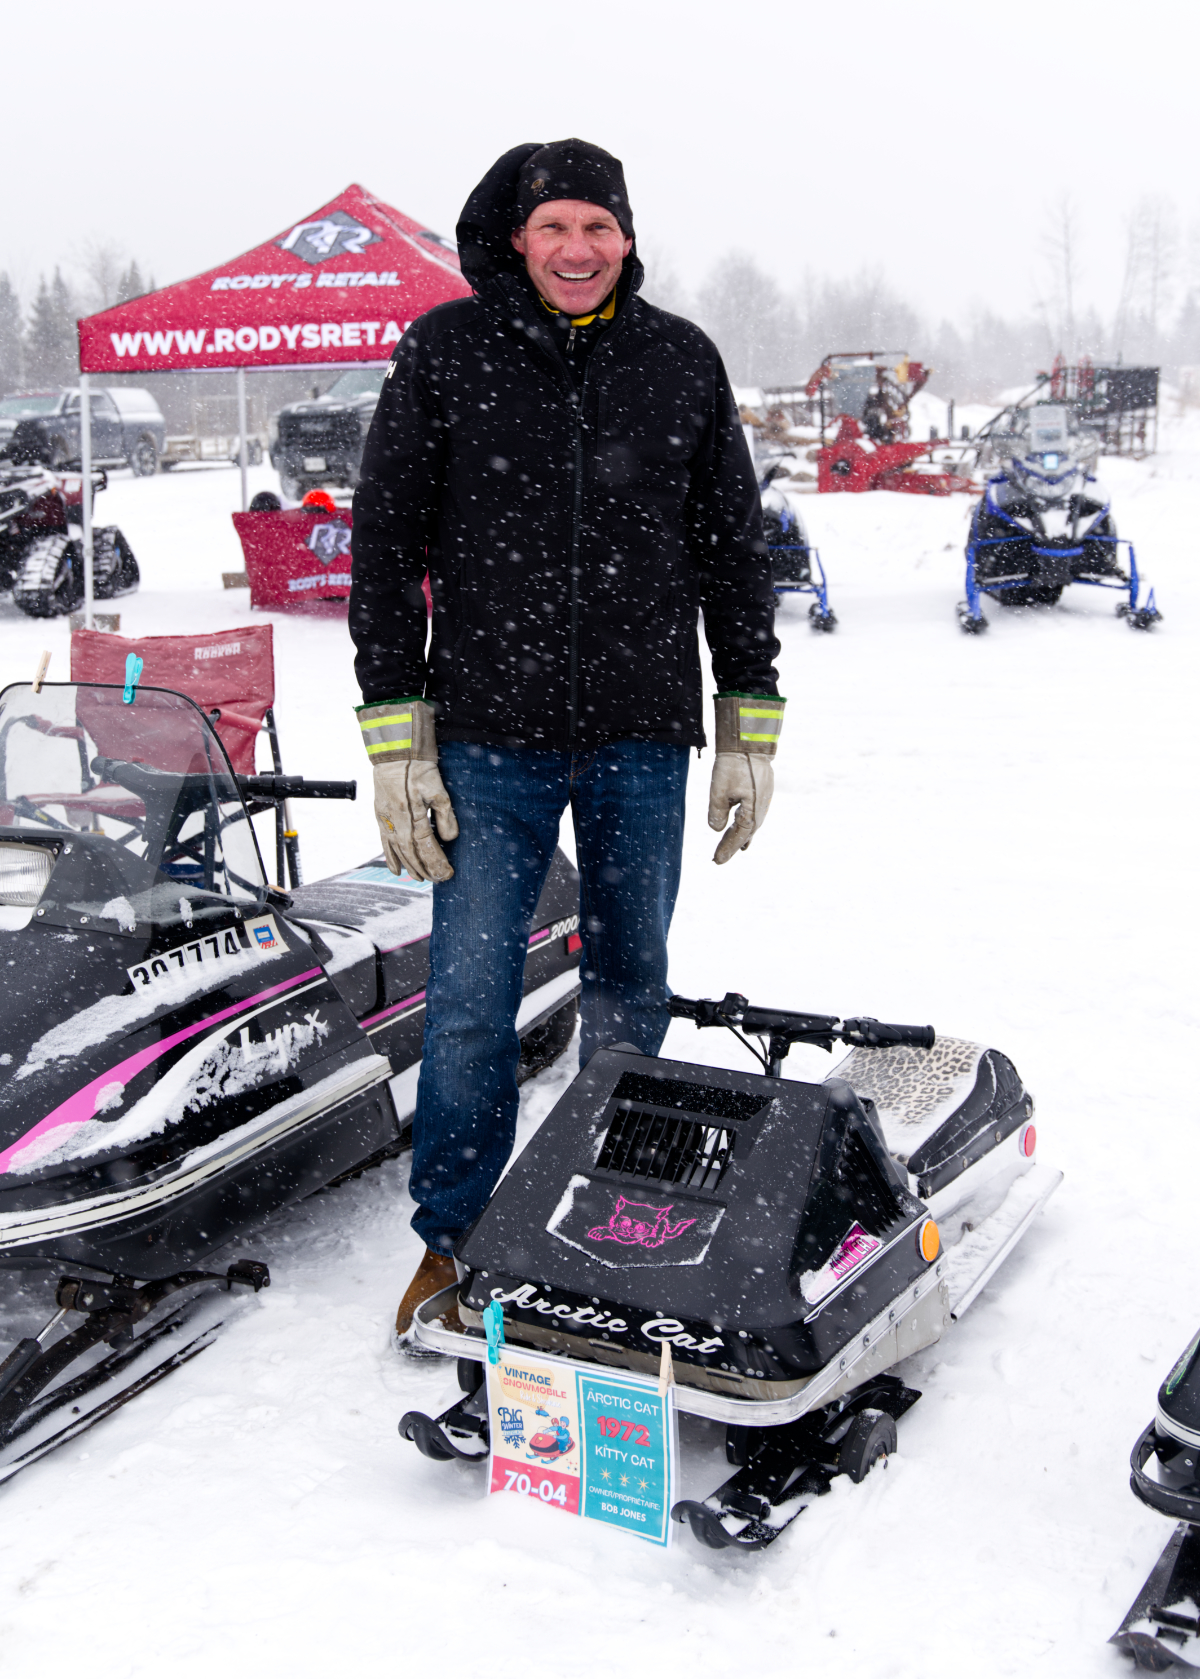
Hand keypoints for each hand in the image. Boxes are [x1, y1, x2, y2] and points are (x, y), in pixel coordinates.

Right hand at [373, 760, 458, 881]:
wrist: (395, 752)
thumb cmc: (418, 768)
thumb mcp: (438, 789)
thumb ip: (445, 816)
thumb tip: (450, 839)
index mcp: (410, 815)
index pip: (425, 847)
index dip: (436, 862)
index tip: (447, 874)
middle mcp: (395, 821)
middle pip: (411, 853)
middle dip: (425, 868)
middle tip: (437, 880)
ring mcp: (385, 819)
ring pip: (397, 850)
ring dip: (409, 866)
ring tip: (420, 879)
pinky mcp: (380, 815)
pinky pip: (384, 842)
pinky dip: (391, 857)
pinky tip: (396, 870)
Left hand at [708, 753, 773, 864]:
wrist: (750, 741)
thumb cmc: (733, 765)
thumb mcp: (719, 790)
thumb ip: (717, 812)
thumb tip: (717, 830)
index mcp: (752, 811)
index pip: (739, 836)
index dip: (727, 848)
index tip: (717, 860)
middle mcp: (761, 808)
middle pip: (747, 833)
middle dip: (733, 845)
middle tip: (719, 858)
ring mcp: (764, 800)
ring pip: (752, 824)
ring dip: (742, 836)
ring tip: (736, 849)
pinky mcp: (763, 791)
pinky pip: (755, 814)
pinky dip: (748, 824)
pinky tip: (745, 828)